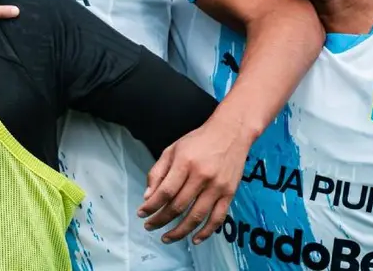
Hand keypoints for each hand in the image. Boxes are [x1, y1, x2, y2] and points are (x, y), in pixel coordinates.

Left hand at [137, 116, 252, 244]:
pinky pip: (218, 218)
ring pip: (196, 216)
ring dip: (179, 231)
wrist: (231, 132)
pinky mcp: (229, 193)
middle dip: (160, 220)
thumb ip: (158, 172)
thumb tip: (147, 196)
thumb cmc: (198, 140)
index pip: (165, 191)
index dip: (151, 206)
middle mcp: (202, 176)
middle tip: (149, 226)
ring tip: (166, 237)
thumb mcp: (173, 149)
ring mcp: (217, 186)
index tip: (141, 214)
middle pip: (178, 206)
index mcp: (185, 163)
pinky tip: (194, 239)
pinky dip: (206, 232)